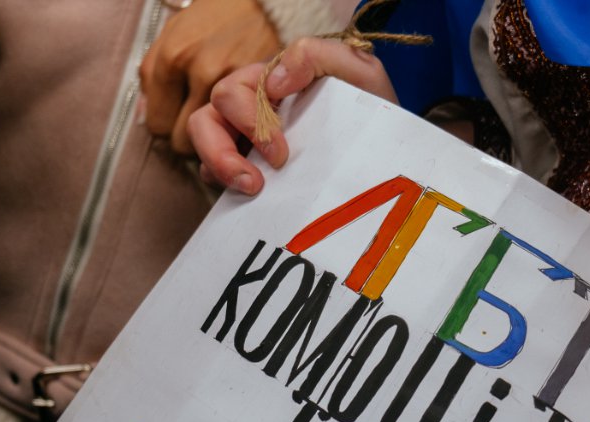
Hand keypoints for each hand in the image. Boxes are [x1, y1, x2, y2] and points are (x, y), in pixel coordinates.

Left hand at [140, 0, 282, 154]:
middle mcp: (201, 72)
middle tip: (201, 123)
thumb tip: (144, 114)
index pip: (157, 123)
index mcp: (173, 56)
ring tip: (223, 123)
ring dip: (216, 139)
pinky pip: (240, 136)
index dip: (167, 124)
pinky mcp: (262, 93)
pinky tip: (242, 121)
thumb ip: (154, 74)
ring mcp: (235, 84)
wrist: (269, 3)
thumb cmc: (220, 14)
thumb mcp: (176, 31)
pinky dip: (240, 134)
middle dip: (190, 136)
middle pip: (182, 141)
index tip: (178, 119)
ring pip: (212, 144)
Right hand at [188, 36, 396, 194]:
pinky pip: (214, 175)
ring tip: (251, 190)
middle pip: (206, 119)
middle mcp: (250, 108)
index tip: (280, 152)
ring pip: (203, 145)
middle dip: (222, 151)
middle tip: (256, 181)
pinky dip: (224, 186)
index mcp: (269, 82)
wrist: (386, 151)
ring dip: (218, 168)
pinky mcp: (246, 168)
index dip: (249, 121)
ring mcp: (244, 140)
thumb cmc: (371, 108)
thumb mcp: (358, 71)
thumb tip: (274, 81)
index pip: (233, 92)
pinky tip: (252, 198)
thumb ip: (317, 55)